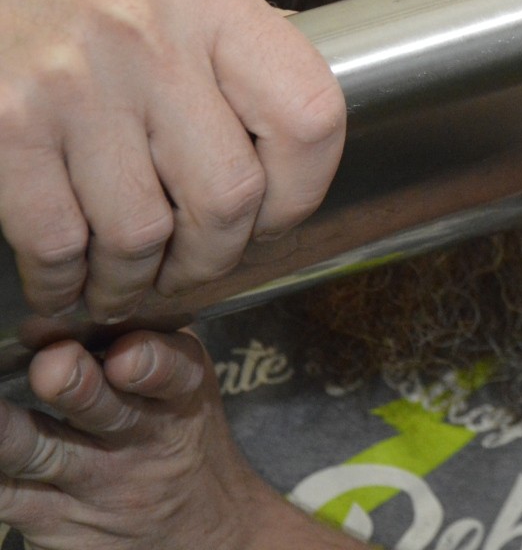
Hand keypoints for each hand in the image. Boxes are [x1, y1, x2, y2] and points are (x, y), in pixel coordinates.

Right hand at [0, 0, 345, 321]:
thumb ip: (231, 51)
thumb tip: (299, 136)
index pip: (310, 118)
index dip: (301, 192)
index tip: (271, 220)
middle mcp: (150, 33)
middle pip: (229, 195)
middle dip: (210, 259)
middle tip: (188, 270)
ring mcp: (73, 78)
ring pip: (142, 233)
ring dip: (133, 281)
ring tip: (123, 283)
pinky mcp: (4, 121)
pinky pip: (57, 239)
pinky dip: (61, 281)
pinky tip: (62, 281)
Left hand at [0, 332, 357, 549]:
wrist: (202, 534)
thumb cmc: (177, 438)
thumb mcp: (186, 386)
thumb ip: (145, 339)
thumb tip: (67, 294)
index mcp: (178, 395)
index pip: (172, 372)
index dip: (149, 361)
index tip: (126, 352)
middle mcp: (138, 438)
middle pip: (104, 409)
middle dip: (76, 384)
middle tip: (54, 366)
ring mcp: (92, 482)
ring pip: (40, 453)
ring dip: (6, 431)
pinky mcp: (50, 519)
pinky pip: (3, 496)